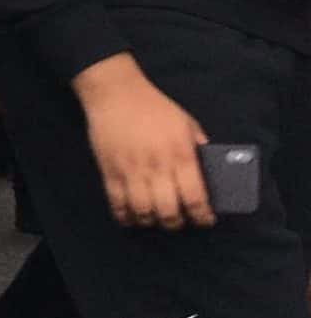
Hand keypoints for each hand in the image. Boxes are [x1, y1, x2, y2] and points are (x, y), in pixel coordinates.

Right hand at [74, 55, 212, 228]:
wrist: (115, 94)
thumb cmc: (155, 107)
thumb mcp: (186, 123)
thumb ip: (197, 147)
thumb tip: (208, 170)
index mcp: (181, 155)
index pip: (195, 197)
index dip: (202, 215)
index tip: (206, 220)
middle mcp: (157, 167)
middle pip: (168, 210)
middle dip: (175, 222)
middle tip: (178, 220)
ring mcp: (131, 171)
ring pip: (142, 211)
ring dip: (150, 221)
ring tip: (154, 219)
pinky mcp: (109, 171)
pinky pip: (116, 202)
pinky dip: (124, 215)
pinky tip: (131, 217)